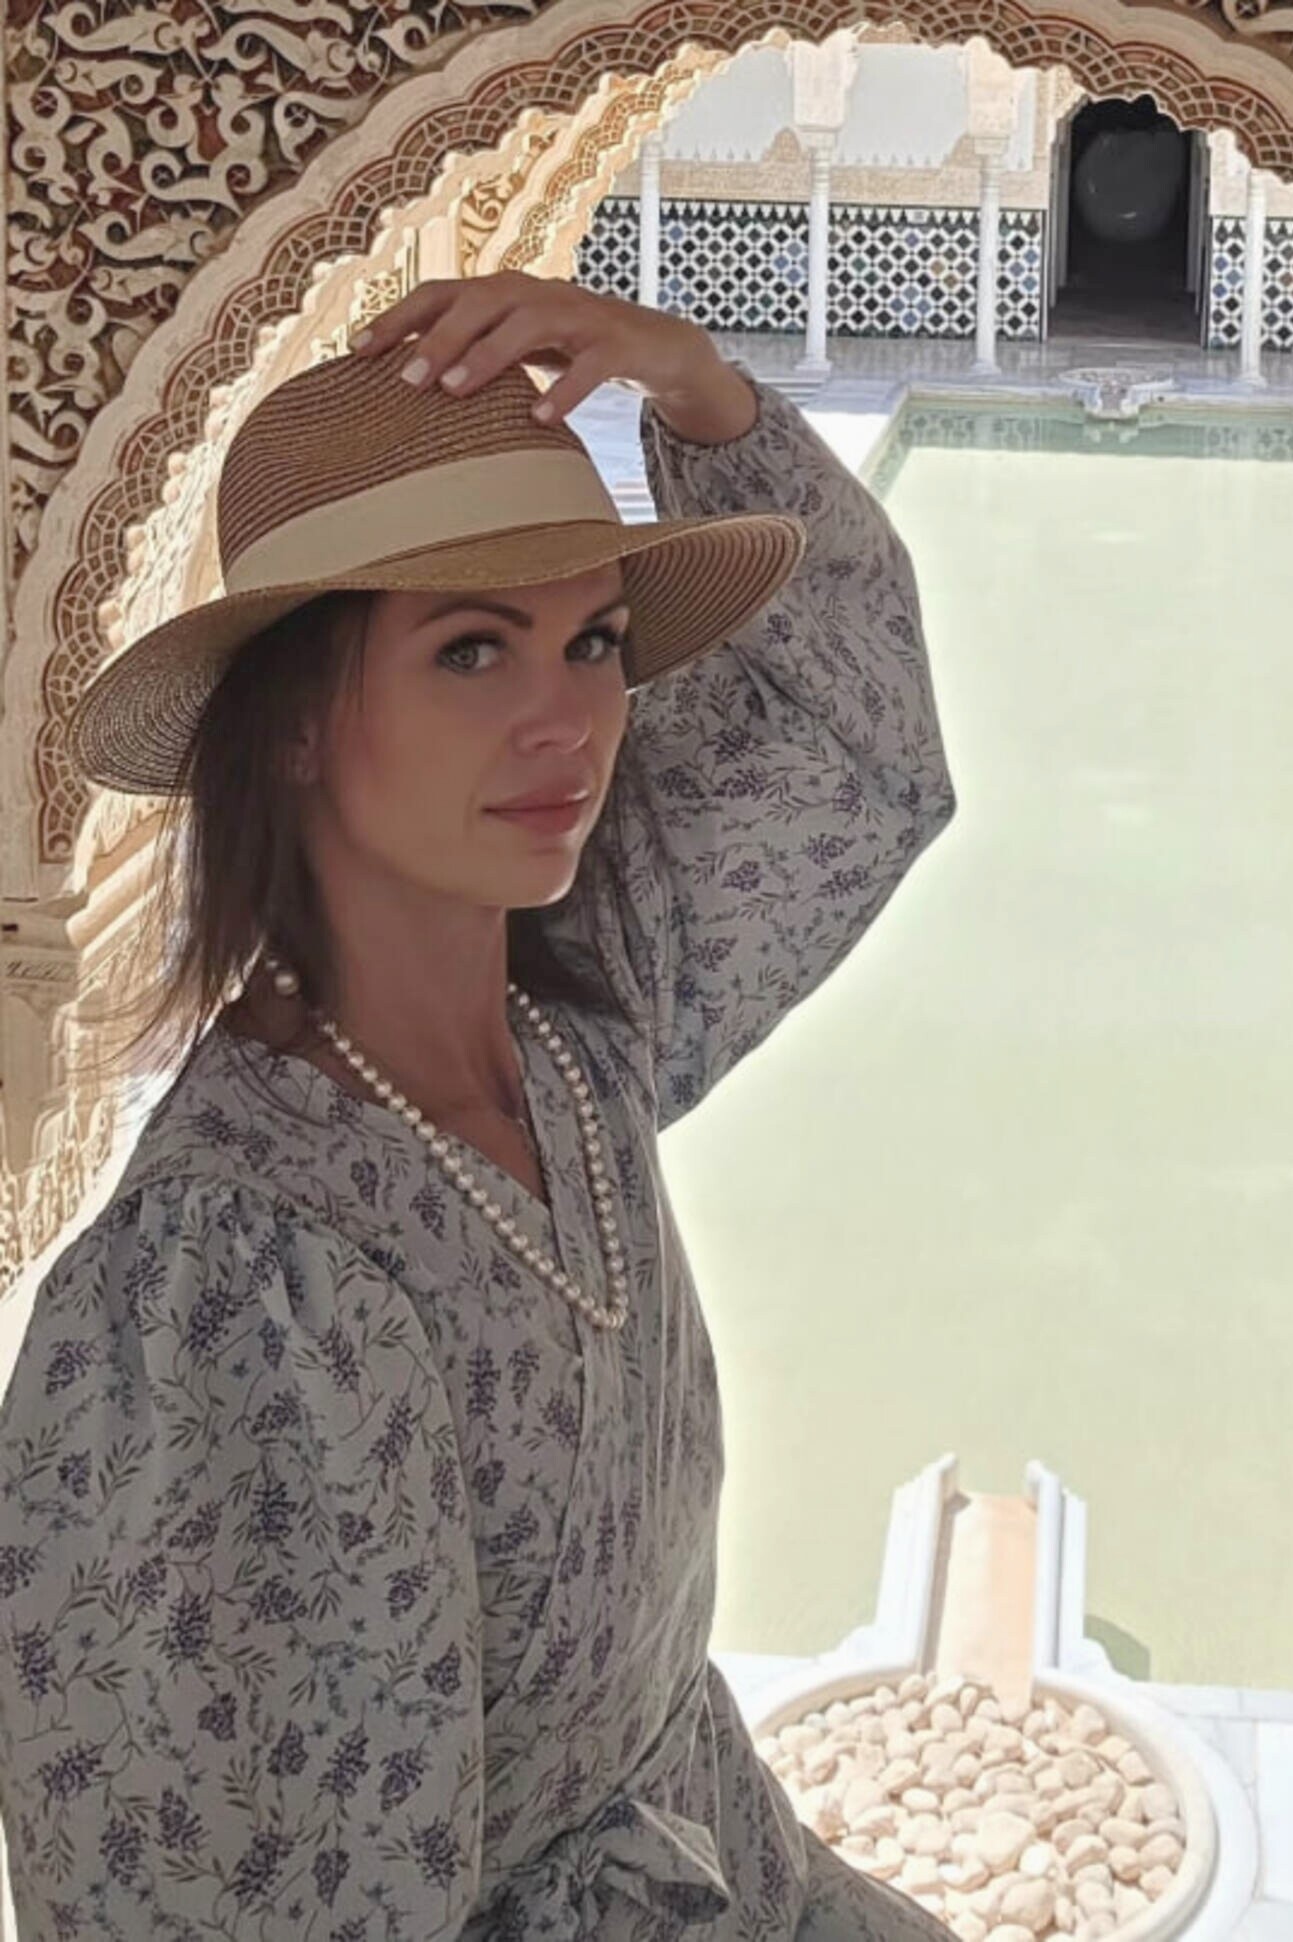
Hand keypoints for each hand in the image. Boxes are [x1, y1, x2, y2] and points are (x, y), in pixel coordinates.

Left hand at [349, 269, 757, 442]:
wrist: (654, 345)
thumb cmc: (570, 348)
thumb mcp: (515, 347)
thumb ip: (471, 353)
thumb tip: (403, 384)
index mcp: (504, 292)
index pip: (440, 293)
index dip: (398, 317)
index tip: (357, 351)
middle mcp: (535, 293)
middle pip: (478, 302)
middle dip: (438, 338)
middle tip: (405, 379)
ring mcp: (577, 315)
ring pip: (526, 324)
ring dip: (486, 355)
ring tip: (454, 391)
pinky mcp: (615, 344)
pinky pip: (587, 365)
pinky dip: (563, 390)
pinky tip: (538, 418)